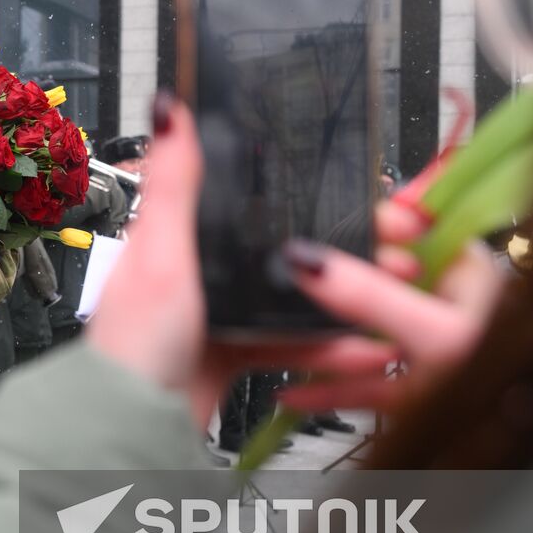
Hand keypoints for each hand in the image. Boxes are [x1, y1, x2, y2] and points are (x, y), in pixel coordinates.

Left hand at [85, 93, 504, 427]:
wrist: (135, 426)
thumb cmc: (133, 341)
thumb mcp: (161, 252)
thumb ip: (175, 183)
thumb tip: (169, 106)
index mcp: (180, 233)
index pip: (253, 194)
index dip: (308, 186)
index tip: (364, 186)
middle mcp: (201, 267)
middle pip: (285, 242)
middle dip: (345, 243)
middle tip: (398, 243)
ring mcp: (221, 311)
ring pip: (297, 293)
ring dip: (348, 293)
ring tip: (396, 292)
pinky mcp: (236, 353)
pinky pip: (295, 342)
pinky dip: (332, 344)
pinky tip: (368, 344)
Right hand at [272, 196, 502, 413]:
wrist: (528, 452)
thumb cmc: (504, 380)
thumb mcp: (438, 334)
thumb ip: (371, 297)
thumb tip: (303, 260)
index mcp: (461, 268)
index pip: (409, 225)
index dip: (368, 221)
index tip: (323, 221)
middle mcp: (440, 300)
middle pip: (371, 280)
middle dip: (329, 289)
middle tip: (292, 283)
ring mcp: (422, 346)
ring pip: (359, 335)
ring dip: (321, 344)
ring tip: (282, 341)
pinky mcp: (410, 391)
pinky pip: (360, 382)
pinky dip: (328, 388)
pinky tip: (292, 394)